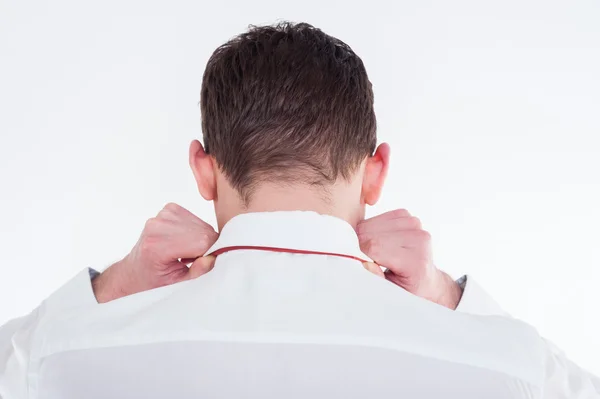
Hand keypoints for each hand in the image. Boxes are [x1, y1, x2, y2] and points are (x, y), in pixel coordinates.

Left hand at [92, 203, 218, 302]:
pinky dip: (195, 232)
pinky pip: (195, 219)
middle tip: (193, 261)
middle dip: (207, 247)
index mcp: (157, 246)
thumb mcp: (176, 285)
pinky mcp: (169, 209)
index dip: (211, 254)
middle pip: (203, 232)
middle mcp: (158, 226)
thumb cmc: (153, 281)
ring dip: (201, 239)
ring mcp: (162, 215)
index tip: (205, 264)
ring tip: (186, 253)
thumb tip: (213, 257)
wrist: (134, 271)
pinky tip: (184, 243)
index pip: (202, 242)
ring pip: (201, 225)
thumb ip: (197, 273)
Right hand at [357, 209, 461, 308]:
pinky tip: (378, 241)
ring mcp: (415, 224)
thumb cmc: (406, 289)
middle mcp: (419, 239)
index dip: (359, 254)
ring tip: (372, 253)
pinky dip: (372, 228)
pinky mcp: (407, 216)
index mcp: (416, 262)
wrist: (426, 280)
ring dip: (365, 236)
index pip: (375, 248)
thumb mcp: (391, 294)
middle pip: (372, 234)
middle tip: (362, 259)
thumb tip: (365, 263)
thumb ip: (377, 279)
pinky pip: (378, 217)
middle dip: (360, 245)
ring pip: (372, 224)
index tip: (356, 263)